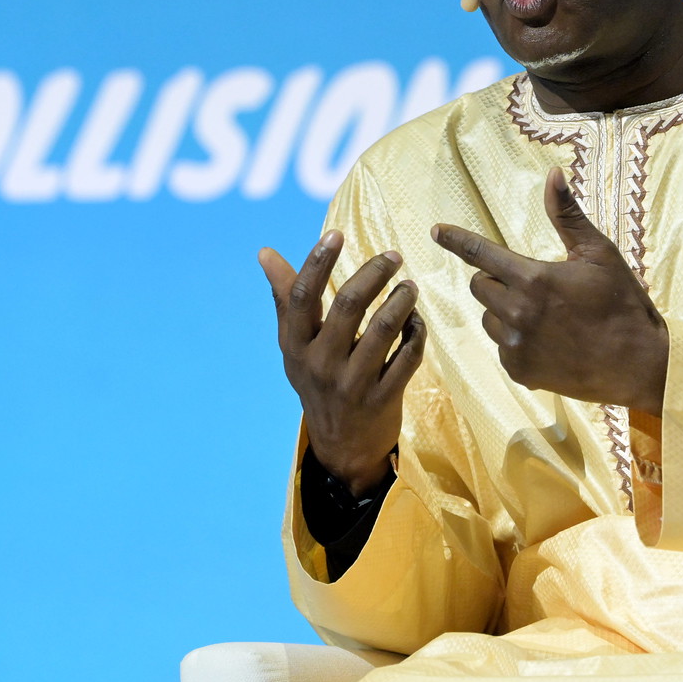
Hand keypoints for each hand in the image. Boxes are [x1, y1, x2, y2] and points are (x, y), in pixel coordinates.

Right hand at [260, 232, 426, 493]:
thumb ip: (285, 297)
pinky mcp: (383, 398)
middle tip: (394, 256)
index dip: (318, 261)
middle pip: (349, 305)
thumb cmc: (315, 382)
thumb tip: (265, 253)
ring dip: (401, 301)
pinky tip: (416, 320)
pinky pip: (408, 357)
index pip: (303, 296)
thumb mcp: (294, 346)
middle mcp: (321, 363)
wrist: (341, 446)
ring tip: (410, 286)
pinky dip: (416, 333)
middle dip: (374, 273)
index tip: (337, 234)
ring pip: (384, 330)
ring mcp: (353, 383)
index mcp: (296, 346)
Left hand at [432, 169, 667, 412]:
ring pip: (488, 318)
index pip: (481, 254)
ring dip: (504, 311)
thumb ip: (567, 216)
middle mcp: (517, 313)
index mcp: (533, 279)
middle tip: (532, 285)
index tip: (436, 231)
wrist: (638, 364)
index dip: (456, 240)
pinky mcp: (519, 371)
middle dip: (496, 280)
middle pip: (480, 287)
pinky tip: (548, 341)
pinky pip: (502, 347)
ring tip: (545, 316)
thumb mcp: (598, 253)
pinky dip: (516, 340)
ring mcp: (516, 345)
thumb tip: (552, 174)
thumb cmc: (622, 303)